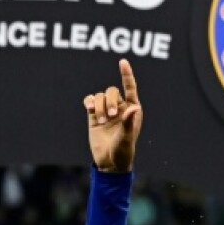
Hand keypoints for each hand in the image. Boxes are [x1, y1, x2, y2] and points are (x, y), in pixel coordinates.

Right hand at [83, 58, 141, 172]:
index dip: (126, 74)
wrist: (109, 162)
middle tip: (110, 116)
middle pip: (112, 91)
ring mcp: (106, 111)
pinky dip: (89, 102)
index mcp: (132, 109)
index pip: (130, 88)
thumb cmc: (123, 151)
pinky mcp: (94, 116)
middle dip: (110, 101)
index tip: (122, 62)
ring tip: (101, 121)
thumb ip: (129, 122)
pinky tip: (90, 109)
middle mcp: (120, 107)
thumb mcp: (127, 138)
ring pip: (100, 96)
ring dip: (99, 106)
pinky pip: (90, 101)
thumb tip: (134, 107)